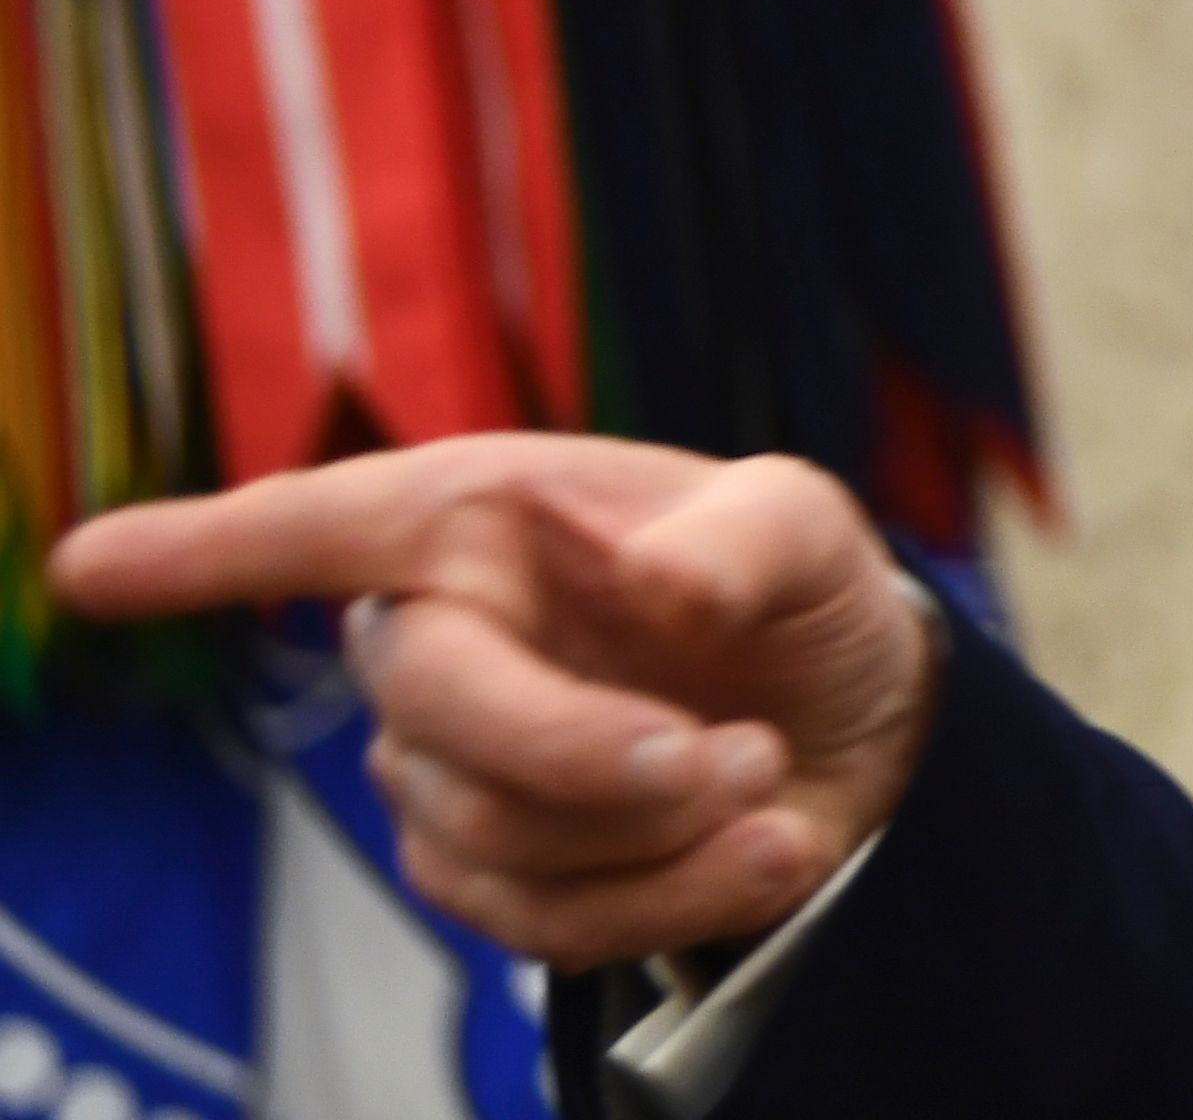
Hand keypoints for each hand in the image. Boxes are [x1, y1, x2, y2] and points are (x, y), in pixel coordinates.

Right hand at [51, 438, 940, 967]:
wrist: (857, 718)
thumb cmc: (797, 595)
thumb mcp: (811, 530)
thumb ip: (749, 537)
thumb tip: (657, 587)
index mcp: (488, 519)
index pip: (322, 529)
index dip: (207, 552)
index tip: (87, 566)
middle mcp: (441, 635)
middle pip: (432, 711)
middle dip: (581, 752)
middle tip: (725, 753)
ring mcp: (450, 767)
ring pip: (492, 835)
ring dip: (659, 827)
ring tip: (767, 778)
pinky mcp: (493, 873)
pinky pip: (546, 921)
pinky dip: (677, 895)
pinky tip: (768, 844)